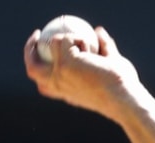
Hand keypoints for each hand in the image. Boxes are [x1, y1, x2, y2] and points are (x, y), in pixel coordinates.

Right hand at [23, 25, 139, 120]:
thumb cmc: (124, 89)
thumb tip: (99, 31)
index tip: (47, 55)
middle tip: (38, 35)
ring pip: (50, 44)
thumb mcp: (112, 67)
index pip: (45, 85)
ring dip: (70, 38)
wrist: (125, 100)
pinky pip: (66, 39)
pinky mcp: (65, 63)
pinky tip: (93, 49)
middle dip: (29, 49)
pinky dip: (80, 39)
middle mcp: (58, 86)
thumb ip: (105, 48)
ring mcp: (59, 74)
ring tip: (86, 43)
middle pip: (32, 69)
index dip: (41, 68)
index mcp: (67, 93)